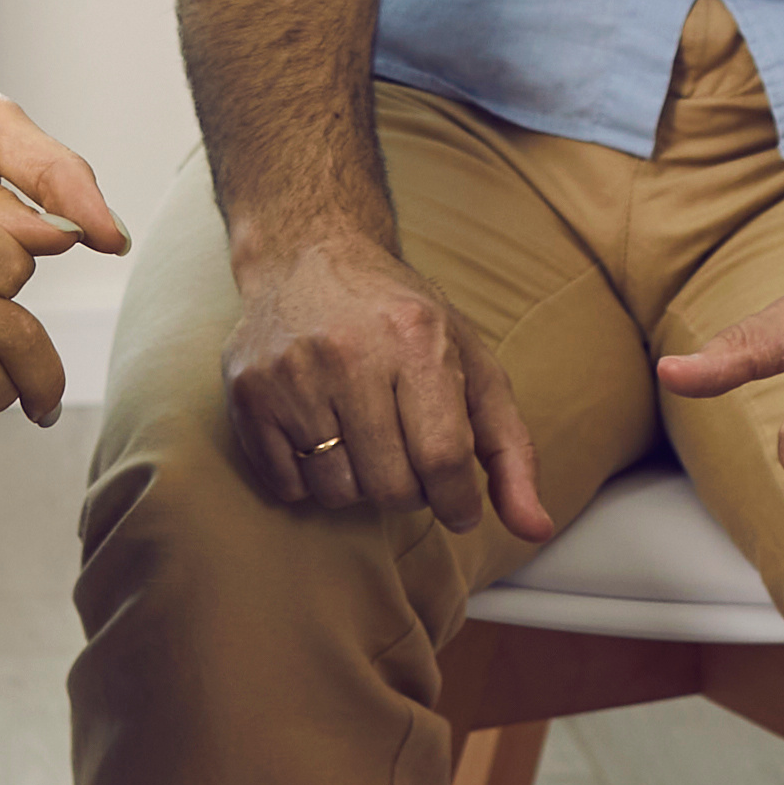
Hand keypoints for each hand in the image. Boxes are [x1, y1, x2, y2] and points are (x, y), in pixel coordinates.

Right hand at [223, 223, 551, 541]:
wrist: (311, 255)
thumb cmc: (403, 319)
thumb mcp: (473, 366)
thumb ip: (511, 451)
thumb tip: (535, 529)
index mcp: (416, 340)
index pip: (443, 461)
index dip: (458, 501)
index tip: (458, 504)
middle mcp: (349, 354)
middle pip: (390, 487)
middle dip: (409, 489)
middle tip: (406, 454)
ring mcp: (291, 373)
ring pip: (338, 493)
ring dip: (359, 483)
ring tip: (362, 437)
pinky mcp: (248, 392)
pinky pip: (288, 486)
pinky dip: (311, 478)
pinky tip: (321, 433)